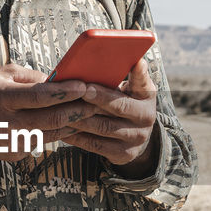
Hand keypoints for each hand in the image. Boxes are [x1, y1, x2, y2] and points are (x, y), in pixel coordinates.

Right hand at [0, 63, 93, 160]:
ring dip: (72, 124)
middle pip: (52, 119)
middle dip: (78, 111)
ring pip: (52, 134)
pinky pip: (40, 142)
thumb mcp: (0, 74)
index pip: (41, 96)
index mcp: (4, 99)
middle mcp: (9, 123)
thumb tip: (57, 80)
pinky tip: (64, 125)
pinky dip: (54, 133)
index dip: (65, 92)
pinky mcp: (14, 154)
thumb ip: (30, 77)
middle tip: (96, 103)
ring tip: (87, 114)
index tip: (84, 85)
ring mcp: (12, 142)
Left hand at [61, 59, 159, 175]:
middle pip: (118, 107)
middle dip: (96, 99)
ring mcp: (135, 138)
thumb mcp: (135, 87)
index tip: (116, 70)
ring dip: (82, 118)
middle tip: (78, 91)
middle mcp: (146, 118)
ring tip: (64, 109)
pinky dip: (78, 136)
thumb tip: (124, 57)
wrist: (137, 135)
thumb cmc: (129, 102)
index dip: (133, 74)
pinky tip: (63, 128)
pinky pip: (96, 145)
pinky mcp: (123, 154)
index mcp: (147, 96)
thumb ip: (129, 74)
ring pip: (103, 127)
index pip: (141, 83)